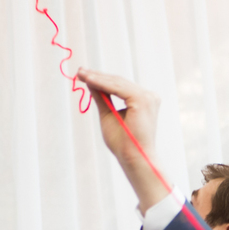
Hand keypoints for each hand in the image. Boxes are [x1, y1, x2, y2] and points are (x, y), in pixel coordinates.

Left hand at [76, 67, 169, 212]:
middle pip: (118, 82)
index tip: (84, 75)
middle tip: (80, 72)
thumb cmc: (123, 143)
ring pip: (117, 83)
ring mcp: (148, 97)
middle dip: (97, 76)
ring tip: (81, 74)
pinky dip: (102, 83)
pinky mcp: (142, 99)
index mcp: (144, 101)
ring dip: (97, 78)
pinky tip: (89, 80)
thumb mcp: (108, 115)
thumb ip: (102, 98)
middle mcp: (149, 96)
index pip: (120, 86)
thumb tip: (90, 82)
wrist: (133, 158)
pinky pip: (118, 88)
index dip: (101, 79)